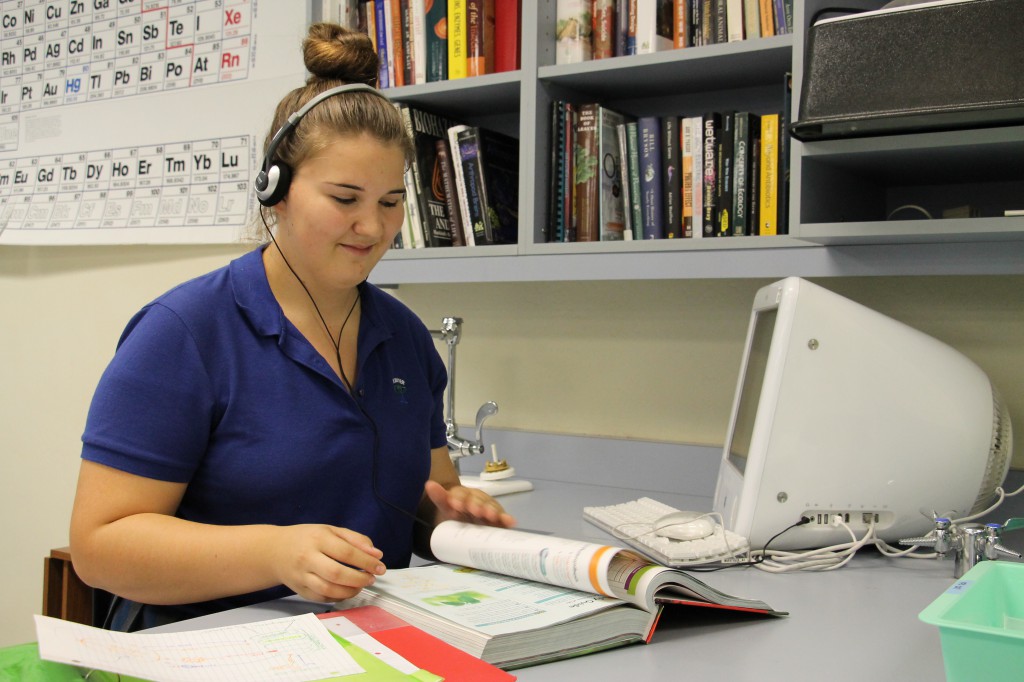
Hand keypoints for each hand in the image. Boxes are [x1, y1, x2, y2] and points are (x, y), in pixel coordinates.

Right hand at [268, 524, 386, 602]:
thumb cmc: (307, 538)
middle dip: (359, 579)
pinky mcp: (299, 590)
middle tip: (372, 578)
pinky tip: (347, 591)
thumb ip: (355, 539)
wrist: (274, 551)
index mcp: (317, 539)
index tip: (380, 567)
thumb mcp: (330, 530)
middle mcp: (307, 558)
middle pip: (337, 573)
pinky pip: (322, 598)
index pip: (346, 552)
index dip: (366, 562)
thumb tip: (376, 555)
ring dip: (350, 591)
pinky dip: (338, 598)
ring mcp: (301, 576)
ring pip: (328, 590)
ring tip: (361, 586)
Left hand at [424, 480, 516, 528]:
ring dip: (492, 511)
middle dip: (478, 504)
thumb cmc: (454, 513)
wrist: (463, 523)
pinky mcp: (497, 519)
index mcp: (462, 495)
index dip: (458, 498)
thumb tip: (429, 483)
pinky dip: (506, 519)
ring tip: (492, 517)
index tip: (455, 505)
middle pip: (478, 499)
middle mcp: (477, 499)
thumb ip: (439, 497)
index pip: (460, 493)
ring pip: (491, 507)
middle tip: (476, 512)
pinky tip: (510, 522)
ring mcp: (488, 509)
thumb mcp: (444, 506)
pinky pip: (502, 518)